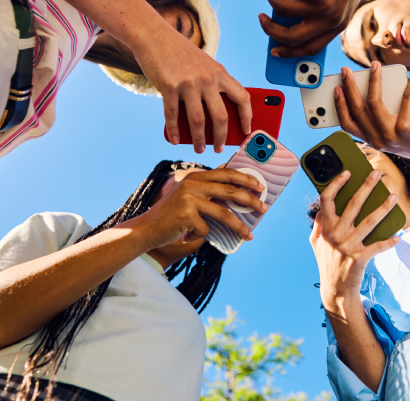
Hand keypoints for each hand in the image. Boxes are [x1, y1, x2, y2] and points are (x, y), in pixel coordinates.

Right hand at [128, 27, 250, 153]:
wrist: (153, 34)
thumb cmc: (178, 53)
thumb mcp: (203, 64)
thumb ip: (211, 85)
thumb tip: (214, 118)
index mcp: (219, 72)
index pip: (243, 97)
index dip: (247, 116)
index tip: (247, 130)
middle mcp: (207, 79)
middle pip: (221, 116)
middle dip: (221, 137)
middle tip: (219, 148)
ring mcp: (188, 83)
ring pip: (198, 121)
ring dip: (199, 140)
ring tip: (199, 149)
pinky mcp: (168, 87)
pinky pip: (173, 115)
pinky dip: (174, 131)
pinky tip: (176, 139)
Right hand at [132, 169, 267, 250]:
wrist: (147, 229)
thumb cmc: (172, 214)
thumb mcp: (188, 194)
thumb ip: (207, 187)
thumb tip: (234, 184)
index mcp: (196, 177)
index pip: (227, 173)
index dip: (246, 178)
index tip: (260, 186)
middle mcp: (193, 184)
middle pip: (230, 190)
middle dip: (250, 200)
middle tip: (263, 208)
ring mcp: (189, 199)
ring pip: (224, 213)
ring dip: (239, 226)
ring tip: (248, 235)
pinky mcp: (186, 215)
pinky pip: (206, 229)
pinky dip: (203, 235)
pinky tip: (190, 236)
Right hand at [259, 0, 373, 57]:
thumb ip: (321, 13)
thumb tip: (288, 22)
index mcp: (338, 25)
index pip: (311, 48)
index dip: (290, 53)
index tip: (275, 51)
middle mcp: (330, 19)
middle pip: (291, 37)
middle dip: (271, 30)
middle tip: (263, 18)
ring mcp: (322, 4)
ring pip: (281, 9)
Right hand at [310, 169, 399, 309]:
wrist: (335, 289)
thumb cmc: (326, 263)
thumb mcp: (316, 243)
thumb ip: (318, 225)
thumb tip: (322, 210)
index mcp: (326, 228)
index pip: (327, 199)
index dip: (336, 184)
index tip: (347, 173)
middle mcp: (337, 234)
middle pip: (353, 204)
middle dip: (366, 186)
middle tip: (377, 174)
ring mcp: (349, 245)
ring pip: (370, 221)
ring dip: (383, 208)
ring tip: (394, 197)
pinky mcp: (361, 257)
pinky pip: (378, 246)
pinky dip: (389, 241)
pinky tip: (398, 236)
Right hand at [334, 62, 409, 165]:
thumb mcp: (392, 131)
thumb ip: (381, 116)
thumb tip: (373, 86)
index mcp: (372, 141)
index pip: (347, 124)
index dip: (339, 105)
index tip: (336, 88)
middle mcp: (378, 140)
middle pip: (357, 109)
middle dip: (349, 87)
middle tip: (346, 70)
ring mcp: (391, 135)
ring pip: (374, 102)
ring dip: (373, 80)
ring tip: (375, 65)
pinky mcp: (408, 127)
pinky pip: (407, 98)